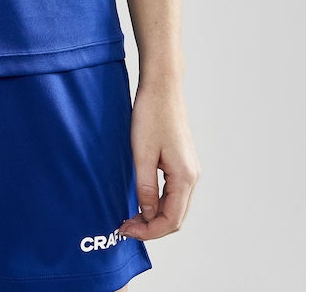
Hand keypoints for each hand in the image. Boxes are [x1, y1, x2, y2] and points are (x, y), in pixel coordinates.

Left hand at [119, 77, 199, 239]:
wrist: (162, 87)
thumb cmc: (151, 115)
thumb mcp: (142, 154)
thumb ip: (146, 187)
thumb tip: (147, 215)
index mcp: (185, 177)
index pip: (171, 220)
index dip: (148, 232)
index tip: (126, 231)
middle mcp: (192, 176)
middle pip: (176, 217)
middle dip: (151, 227)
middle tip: (125, 227)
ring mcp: (189, 169)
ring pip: (175, 206)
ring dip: (154, 216)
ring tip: (130, 216)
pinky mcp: (183, 162)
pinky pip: (174, 192)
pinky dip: (159, 203)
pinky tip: (142, 200)